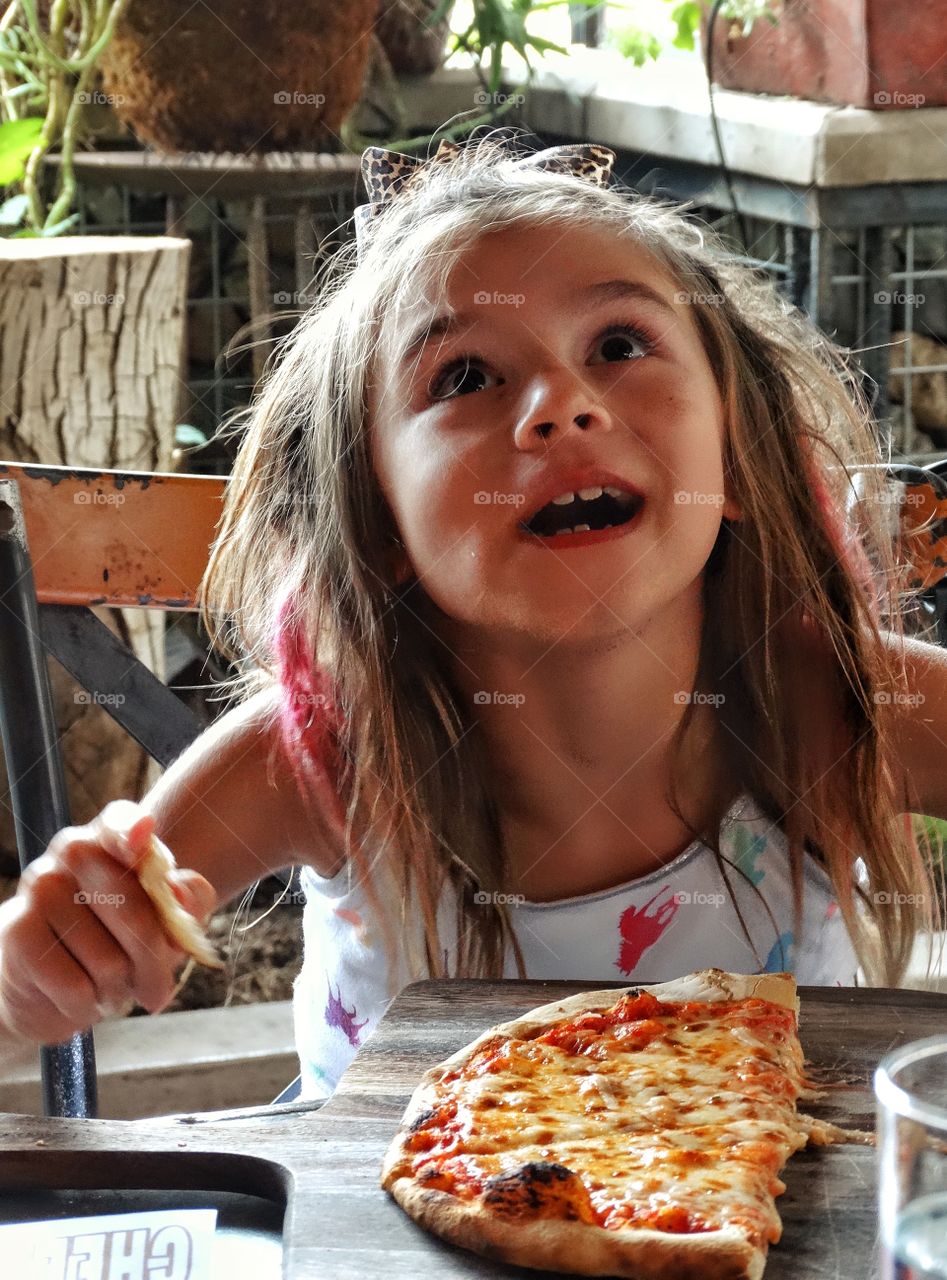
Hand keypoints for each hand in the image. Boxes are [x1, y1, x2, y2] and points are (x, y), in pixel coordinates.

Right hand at [0, 800, 216, 1046]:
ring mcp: (39, 888)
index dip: (132, 830)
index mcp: (111, 838)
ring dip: (120, 987)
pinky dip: (89, 1003)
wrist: (52, 982)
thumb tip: (181, 897)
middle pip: (131, 907)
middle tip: (158, 986)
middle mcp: (72, 851)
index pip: (121, 821)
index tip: (144, 836)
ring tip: (111, 984)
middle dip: (155, 959)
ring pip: (107, 958)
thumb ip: (187, 900)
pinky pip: (75, 985)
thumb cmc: (120, 939)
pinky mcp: (17, 931)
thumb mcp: (167, 920)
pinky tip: (83, 995)